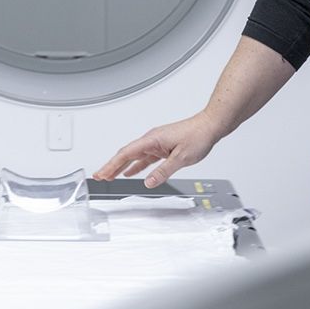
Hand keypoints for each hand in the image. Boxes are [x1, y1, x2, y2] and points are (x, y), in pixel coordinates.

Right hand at [93, 112, 226, 188]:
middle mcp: (151, 140)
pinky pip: (145, 158)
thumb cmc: (198, 135)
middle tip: (99, 176)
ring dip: (122, 166)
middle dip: (111, 166)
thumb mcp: (181, 158)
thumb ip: (163, 171)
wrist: (210, 125)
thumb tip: (148, 182)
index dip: (111, 165)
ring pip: (134, 156)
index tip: (101, 173)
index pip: (126, 153)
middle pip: (126, 154)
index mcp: (152, 140)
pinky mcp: (163, 146)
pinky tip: (131, 172)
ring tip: (110, 176)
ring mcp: (157, 143)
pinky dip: (136, 166)